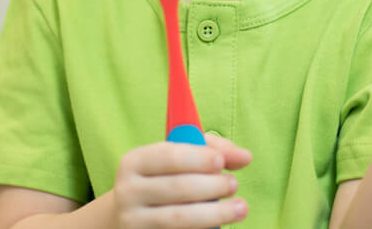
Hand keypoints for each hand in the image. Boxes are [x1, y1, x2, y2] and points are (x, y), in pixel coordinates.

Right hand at [112, 134, 251, 227]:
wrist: (133, 216)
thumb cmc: (165, 179)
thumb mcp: (181, 157)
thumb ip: (213, 150)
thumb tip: (244, 157)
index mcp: (135, 162)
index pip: (169, 156)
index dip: (199, 158)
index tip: (221, 163)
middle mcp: (127, 191)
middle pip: (177, 188)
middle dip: (212, 186)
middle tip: (234, 185)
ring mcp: (132, 221)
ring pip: (179, 218)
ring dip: (215, 213)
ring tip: (239, 208)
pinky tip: (218, 227)